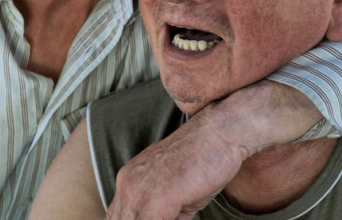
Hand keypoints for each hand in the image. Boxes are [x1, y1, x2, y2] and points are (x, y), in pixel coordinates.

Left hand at [104, 80, 322, 218]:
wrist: (222, 131)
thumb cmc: (207, 158)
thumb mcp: (178, 192)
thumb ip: (166, 212)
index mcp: (129, 179)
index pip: (120, 217)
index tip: (161, 219)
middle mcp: (127, 182)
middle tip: (171, 218)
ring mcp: (139, 190)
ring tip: (176, 217)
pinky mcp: (157, 198)